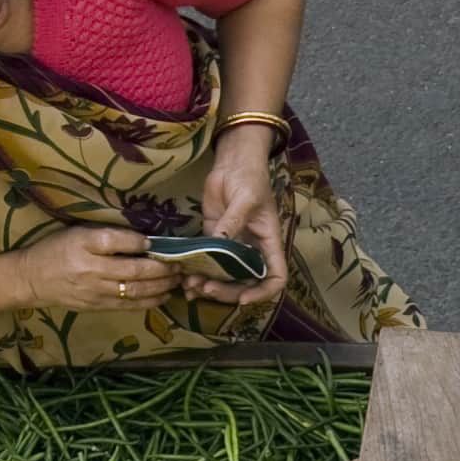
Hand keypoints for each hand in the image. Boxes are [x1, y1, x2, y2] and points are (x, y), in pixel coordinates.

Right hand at [20, 223, 177, 313]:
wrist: (33, 279)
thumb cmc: (57, 249)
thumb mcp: (77, 233)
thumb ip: (106, 235)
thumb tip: (142, 239)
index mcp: (84, 244)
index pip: (116, 241)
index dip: (139, 242)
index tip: (155, 242)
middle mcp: (90, 268)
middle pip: (133, 270)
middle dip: (161, 268)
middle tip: (180, 264)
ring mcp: (95, 291)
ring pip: (135, 290)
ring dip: (161, 286)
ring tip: (176, 280)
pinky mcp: (97, 306)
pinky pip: (128, 305)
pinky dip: (149, 301)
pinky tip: (163, 295)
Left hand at [190, 130, 292, 306]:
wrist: (233, 162)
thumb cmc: (250, 178)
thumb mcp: (245, 199)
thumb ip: (232, 223)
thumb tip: (218, 244)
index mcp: (268, 243)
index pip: (275, 277)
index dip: (262, 292)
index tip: (243, 298)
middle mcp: (252, 250)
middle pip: (246, 283)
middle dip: (227, 291)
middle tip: (206, 289)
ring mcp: (232, 247)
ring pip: (224, 277)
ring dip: (209, 286)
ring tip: (191, 287)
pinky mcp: (213, 239)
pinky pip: (207, 262)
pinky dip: (196, 272)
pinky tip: (183, 278)